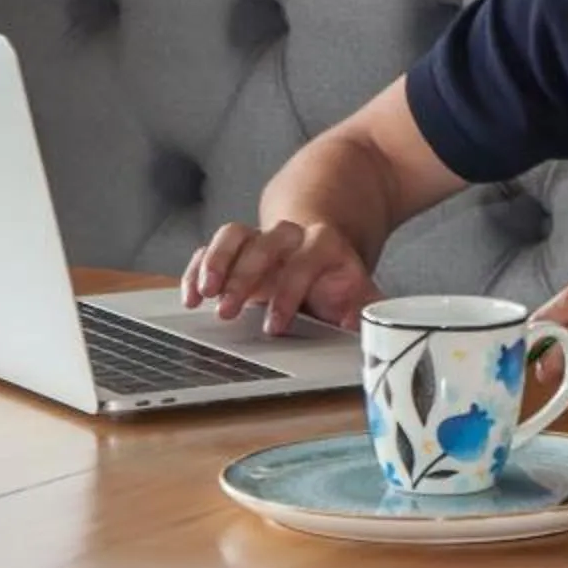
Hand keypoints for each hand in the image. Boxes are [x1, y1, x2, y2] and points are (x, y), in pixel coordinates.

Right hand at [181, 219, 379, 334]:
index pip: (305, 262)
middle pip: (265, 243)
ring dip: (216, 262)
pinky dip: (197, 268)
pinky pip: (212, 247)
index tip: (273, 326)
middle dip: (244, 275)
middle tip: (226, 310)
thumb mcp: (360, 291)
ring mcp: (260, 238)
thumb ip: (367, 309)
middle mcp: (291, 237)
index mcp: (325, 246)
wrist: (326, 243)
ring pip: (235, 234)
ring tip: (203, 294)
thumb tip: (377, 333)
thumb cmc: (339, 279)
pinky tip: (190, 295)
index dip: (288, 292)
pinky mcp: (237, 247)